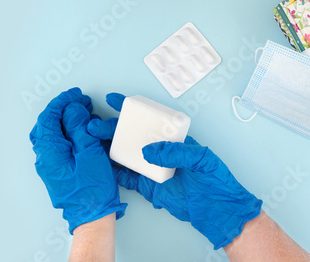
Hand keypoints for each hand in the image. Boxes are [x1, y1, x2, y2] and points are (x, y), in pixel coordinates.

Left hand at [29, 87, 126, 233]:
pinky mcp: (60, 170)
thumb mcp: (90, 153)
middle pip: (48, 125)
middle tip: (82, 102)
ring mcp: (52, 165)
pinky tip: (83, 131)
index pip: (49, 118)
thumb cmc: (93, 189)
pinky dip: (70, 133)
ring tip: (86, 114)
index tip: (76, 95)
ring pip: (54, 135)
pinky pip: (60, 145)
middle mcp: (46, 158)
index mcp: (50, 152)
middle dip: (64, 110)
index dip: (62, 103)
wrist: (93, 216)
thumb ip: (79, 128)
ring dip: (68, 121)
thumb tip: (72, 110)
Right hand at [87, 93, 262, 248]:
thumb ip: (176, 152)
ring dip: (110, 147)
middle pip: (133, 135)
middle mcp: (161, 151)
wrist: (217, 210)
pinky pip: (128, 178)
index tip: (116, 99)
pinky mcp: (149, 187)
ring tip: (92, 141)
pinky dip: (115, 171)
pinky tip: (103, 165)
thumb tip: (148, 151)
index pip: (152, 120)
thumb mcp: (201, 159)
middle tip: (96, 126)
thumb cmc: (216, 180)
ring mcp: (153, 169)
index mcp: (174, 139)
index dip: (133, 109)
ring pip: (127, 154)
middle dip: (113, 128)